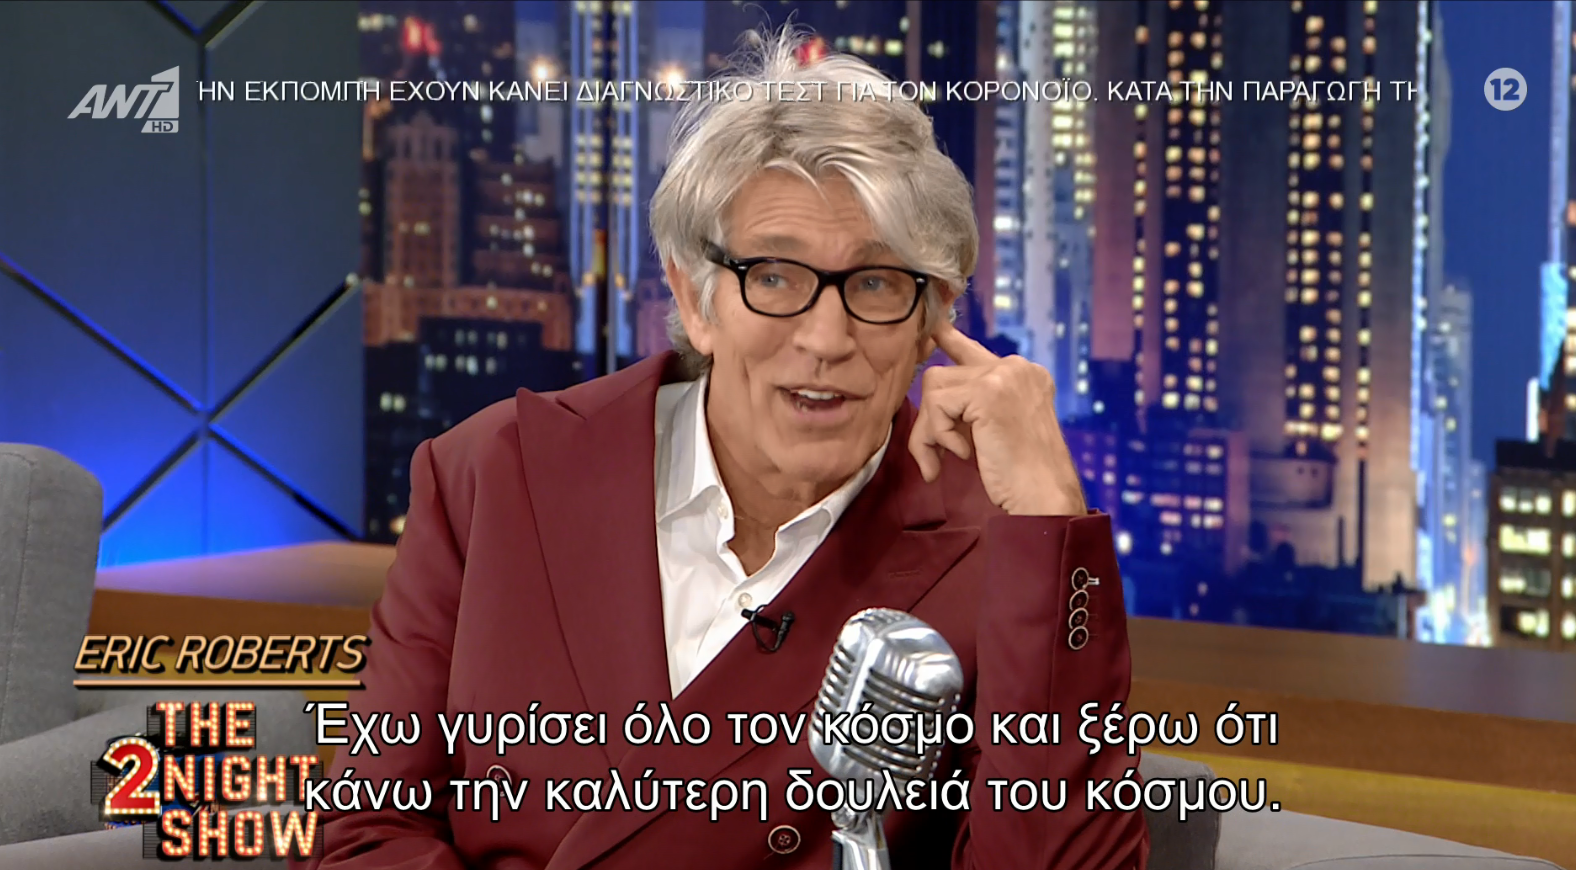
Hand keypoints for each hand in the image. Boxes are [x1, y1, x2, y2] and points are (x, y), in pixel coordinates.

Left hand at [908, 322, 1086, 515]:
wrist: (1045, 496)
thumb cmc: (1021, 475)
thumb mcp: (997, 428)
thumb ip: (974, 405)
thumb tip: (933, 387)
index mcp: (1025, 375)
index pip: (973, 352)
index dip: (949, 341)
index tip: (935, 331)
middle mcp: (1017, 367)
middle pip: (943, 374)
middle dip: (929, 418)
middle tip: (932, 456)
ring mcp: (1004, 376)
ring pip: (933, 386)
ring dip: (928, 430)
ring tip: (944, 459)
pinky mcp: (988, 391)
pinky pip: (936, 405)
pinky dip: (936, 435)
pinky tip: (962, 454)